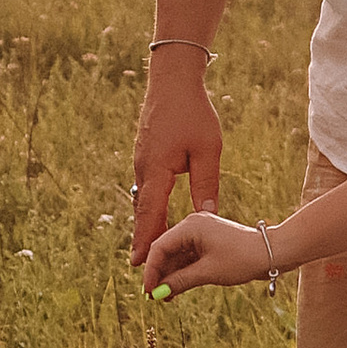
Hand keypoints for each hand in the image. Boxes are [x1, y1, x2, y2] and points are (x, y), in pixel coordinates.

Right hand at [130, 58, 223, 264]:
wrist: (173, 81)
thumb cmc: (193, 113)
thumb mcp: (207, 150)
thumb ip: (206, 184)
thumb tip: (208, 214)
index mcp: (157, 170)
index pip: (150, 214)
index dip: (145, 240)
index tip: (139, 263)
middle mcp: (143, 169)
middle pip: (142, 211)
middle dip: (143, 238)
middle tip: (142, 267)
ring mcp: (141, 161)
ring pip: (142, 200)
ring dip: (146, 223)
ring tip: (150, 249)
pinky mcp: (145, 154)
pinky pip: (145, 187)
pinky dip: (148, 206)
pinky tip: (155, 216)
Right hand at [138, 210, 273, 296]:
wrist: (272, 252)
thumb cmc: (242, 259)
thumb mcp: (208, 272)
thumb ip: (180, 281)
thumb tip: (159, 292)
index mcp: (190, 226)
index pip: (159, 247)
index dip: (151, 271)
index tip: (148, 292)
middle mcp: (192, 224)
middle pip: (165, 251)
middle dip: (159, 275)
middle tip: (154, 298)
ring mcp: (199, 232)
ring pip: (175, 256)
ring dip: (170, 276)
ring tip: (166, 298)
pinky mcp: (206, 241)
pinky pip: (187, 257)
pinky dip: (181, 272)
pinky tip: (176, 290)